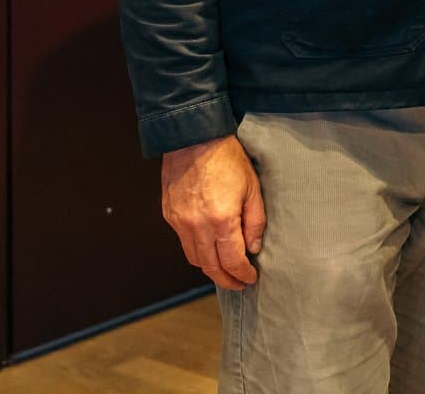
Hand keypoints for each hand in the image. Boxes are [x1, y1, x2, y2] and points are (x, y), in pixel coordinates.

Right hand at [159, 134, 265, 290]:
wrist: (193, 139)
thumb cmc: (227, 159)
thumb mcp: (252, 188)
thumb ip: (255, 221)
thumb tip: (253, 248)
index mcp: (220, 220)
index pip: (231, 260)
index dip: (242, 274)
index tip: (251, 278)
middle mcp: (196, 226)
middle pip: (209, 266)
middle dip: (225, 280)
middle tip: (238, 284)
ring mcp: (179, 222)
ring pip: (193, 257)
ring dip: (209, 269)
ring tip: (224, 271)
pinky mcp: (169, 215)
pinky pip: (183, 242)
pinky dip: (196, 251)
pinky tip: (208, 249)